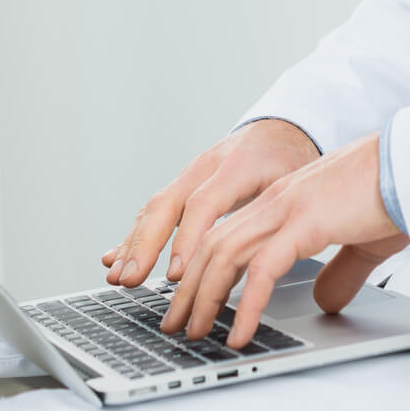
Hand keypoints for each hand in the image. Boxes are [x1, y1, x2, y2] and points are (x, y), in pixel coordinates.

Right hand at [101, 117, 320, 288]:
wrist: (280, 131)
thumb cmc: (292, 162)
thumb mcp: (294, 186)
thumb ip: (280, 218)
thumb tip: (274, 266)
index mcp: (236, 166)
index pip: (204, 203)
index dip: (187, 240)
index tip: (175, 274)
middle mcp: (205, 167)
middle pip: (167, 204)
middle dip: (145, 245)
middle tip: (130, 279)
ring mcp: (190, 175)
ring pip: (154, 208)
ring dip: (133, 244)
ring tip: (116, 276)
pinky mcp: (183, 186)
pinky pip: (154, 211)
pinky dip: (135, 236)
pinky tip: (114, 257)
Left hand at [157, 132, 409, 349]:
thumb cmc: (396, 196)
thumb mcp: (361, 243)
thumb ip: (340, 270)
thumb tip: (325, 300)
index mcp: (285, 200)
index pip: (227, 234)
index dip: (202, 268)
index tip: (189, 299)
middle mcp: (277, 201)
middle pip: (214, 246)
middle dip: (189, 288)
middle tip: (174, 323)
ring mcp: (287, 209)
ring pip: (225, 256)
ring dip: (205, 299)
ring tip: (194, 333)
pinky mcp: (305, 222)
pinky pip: (261, 271)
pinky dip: (245, 306)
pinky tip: (239, 334)